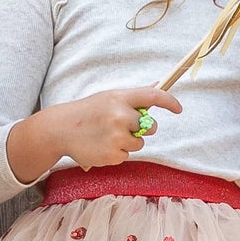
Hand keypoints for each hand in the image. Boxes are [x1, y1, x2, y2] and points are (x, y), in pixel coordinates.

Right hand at [5, 85, 184, 183]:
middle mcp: (120, 116)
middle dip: (143, 128)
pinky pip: (126, 155)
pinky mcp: (113, 155)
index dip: (170, 102)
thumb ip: (133, 97)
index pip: (153, 96)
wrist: (61, 129)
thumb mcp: (109, 97)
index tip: (178, 109)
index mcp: (120, 98)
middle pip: (151, 126)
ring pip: (140, 143)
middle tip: (123, 126)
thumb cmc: (88, 111)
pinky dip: (117, 152)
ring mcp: (116, 137)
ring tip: (108, 136)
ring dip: (129, 142)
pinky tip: (102, 145)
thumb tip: (158, 85)